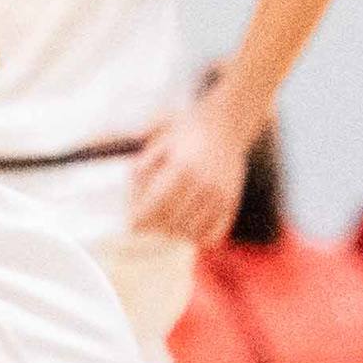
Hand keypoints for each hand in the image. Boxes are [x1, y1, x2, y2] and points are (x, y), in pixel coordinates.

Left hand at [128, 100, 250, 244]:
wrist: (226, 124)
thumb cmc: (186, 131)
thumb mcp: (159, 140)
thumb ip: (142, 165)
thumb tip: (131, 197)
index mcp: (181, 168)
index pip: (155, 206)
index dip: (140, 220)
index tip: (131, 225)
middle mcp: (202, 184)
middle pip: (171, 223)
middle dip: (155, 227)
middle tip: (148, 224)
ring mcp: (219, 195)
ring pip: (190, 232)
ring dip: (175, 233)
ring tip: (167, 224)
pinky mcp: (232, 202)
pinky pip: (212, 234)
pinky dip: (198, 237)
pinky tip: (189, 228)